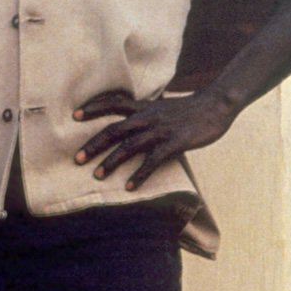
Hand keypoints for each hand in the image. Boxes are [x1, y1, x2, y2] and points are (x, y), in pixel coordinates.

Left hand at [73, 86, 239, 190]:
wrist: (216, 105)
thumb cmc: (189, 109)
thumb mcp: (163, 106)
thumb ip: (145, 113)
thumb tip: (130, 123)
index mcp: (144, 107)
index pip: (114, 102)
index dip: (94, 108)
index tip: (74, 115)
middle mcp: (148, 117)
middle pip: (115, 129)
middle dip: (94, 144)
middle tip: (77, 158)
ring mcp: (160, 130)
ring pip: (129, 146)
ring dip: (111, 162)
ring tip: (97, 175)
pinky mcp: (174, 143)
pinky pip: (152, 161)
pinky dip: (139, 175)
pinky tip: (129, 187)